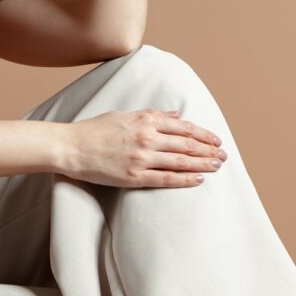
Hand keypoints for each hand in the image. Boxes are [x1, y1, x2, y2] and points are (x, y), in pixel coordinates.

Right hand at [60, 109, 227, 187]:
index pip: (183, 127)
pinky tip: (198, 179)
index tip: (216, 140)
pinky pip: (166, 179)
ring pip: (181, 161)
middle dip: (208, 150)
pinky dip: (185, 179)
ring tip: (217, 166)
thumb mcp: (124, 115)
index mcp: (145, 120)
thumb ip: (152, 115)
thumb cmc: (94, 130)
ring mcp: (141, 158)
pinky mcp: (134, 176)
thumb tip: (175, 115)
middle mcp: (146, 137)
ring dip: (202, 164)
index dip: (203, 134)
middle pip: (187, 144)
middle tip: (223, 155)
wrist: (71, 147)